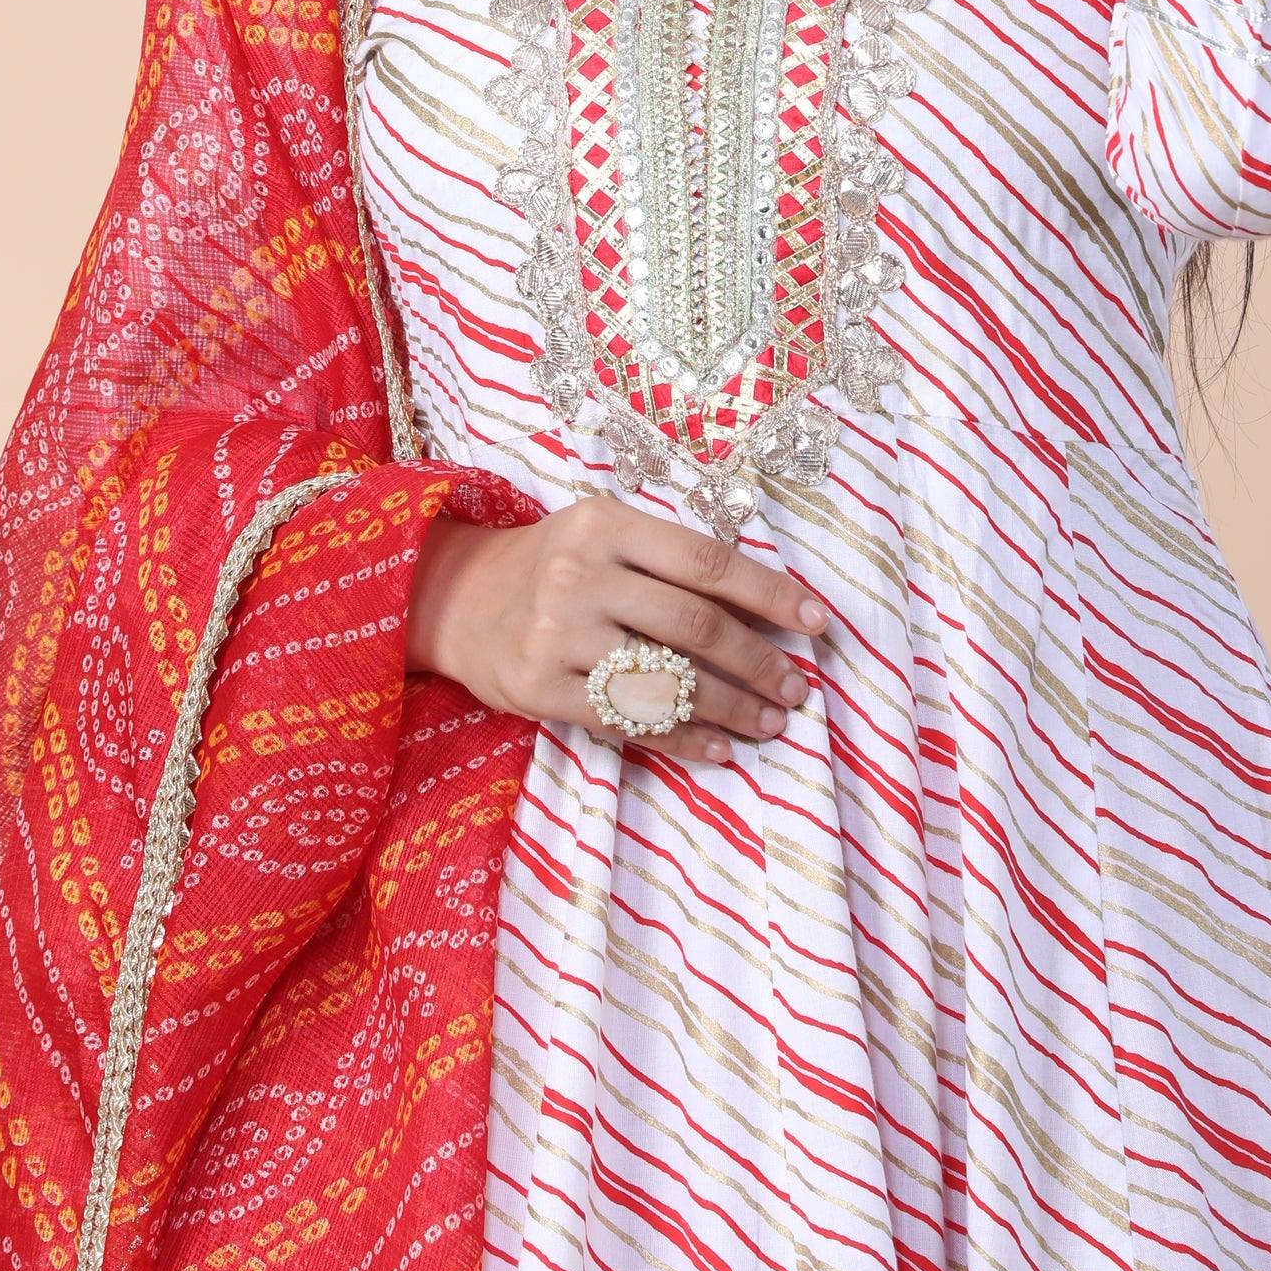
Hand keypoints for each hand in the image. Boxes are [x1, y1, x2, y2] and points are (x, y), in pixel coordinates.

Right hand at [406, 498, 829, 765]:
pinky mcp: (539, 688)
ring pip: (666, 678)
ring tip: (770, 721)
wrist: (453, 599)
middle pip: (693, 624)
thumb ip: (668, 561)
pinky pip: (627, 719)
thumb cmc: (550, 564)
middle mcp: (580, 575)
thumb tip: (767, 608)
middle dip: (758, 660)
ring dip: (731, 707)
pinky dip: (683, 737)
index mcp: (604, 524)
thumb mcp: (601, 535)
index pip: (705, 561)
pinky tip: (719, 747)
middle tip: (796, 686)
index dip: (770, 593)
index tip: (817, 621)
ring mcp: (556, 634)